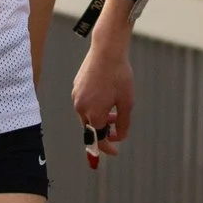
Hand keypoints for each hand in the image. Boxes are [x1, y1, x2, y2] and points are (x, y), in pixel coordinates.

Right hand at [70, 39, 134, 167]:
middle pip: (91, 128)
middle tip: (117, 122)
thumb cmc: (119, 75)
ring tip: (113, 107)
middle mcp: (81, 108)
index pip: (99, 139)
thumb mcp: (127, 102)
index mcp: (94, 115)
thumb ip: (123, 123)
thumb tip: (120, 136)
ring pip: (86, 115)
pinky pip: (83, 103)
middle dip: (105, 129)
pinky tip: (104, 95)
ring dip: (99, 117)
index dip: (108, 148)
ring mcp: (76, 98)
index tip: (115, 152)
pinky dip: (94, 106)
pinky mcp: (75, 88)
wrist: (107, 51)